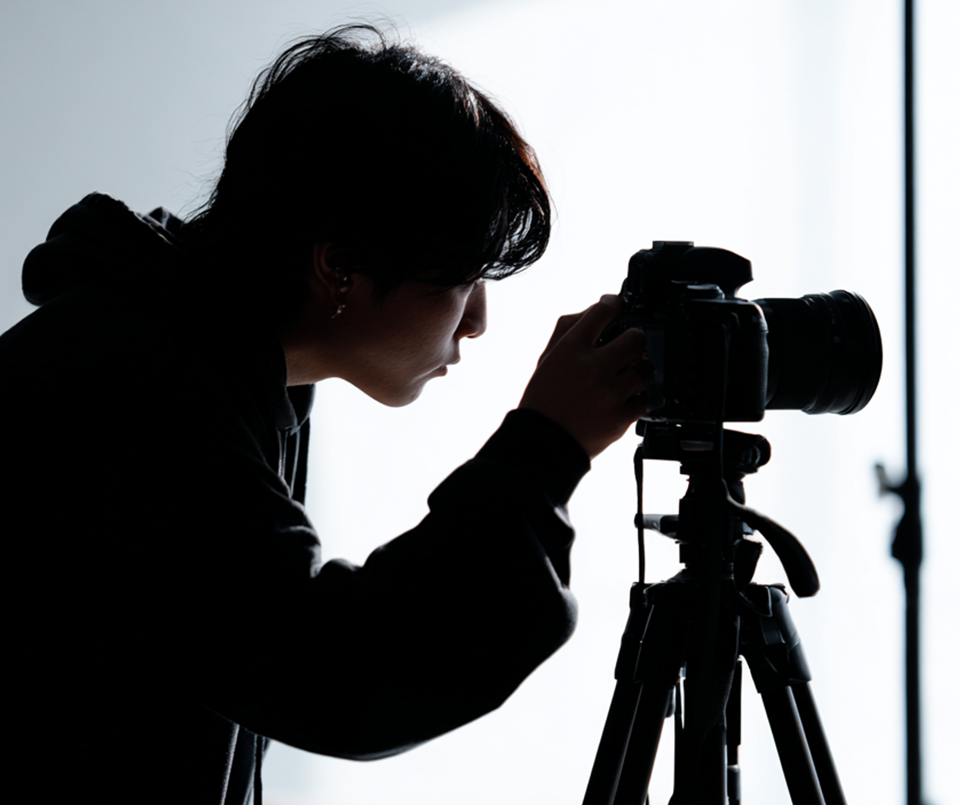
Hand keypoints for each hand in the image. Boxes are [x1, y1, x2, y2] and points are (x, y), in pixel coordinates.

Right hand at [519, 295, 652, 458]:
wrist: (542, 442)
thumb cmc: (544, 399)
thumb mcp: (548, 358)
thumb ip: (570, 329)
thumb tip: (596, 309)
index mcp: (572, 349)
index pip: (603, 310)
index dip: (614, 304)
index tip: (617, 306)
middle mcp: (593, 367)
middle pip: (636, 337)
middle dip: (635, 338)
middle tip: (629, 345)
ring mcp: (610, 393)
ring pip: (645, 368)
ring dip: (638, 370)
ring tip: (625, 377)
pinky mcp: (621, 417)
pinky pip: (645, 398)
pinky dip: (637, 398)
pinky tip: (623, 398)